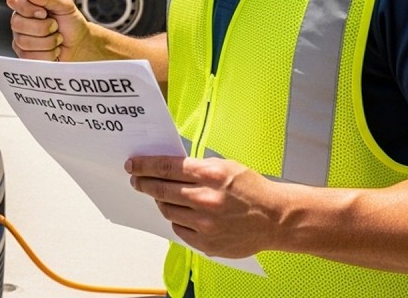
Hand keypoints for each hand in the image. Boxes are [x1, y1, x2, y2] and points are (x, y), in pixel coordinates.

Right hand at [7, 0, 90, 61]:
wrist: (79, 43)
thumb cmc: (71, 23)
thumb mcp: (65, 4)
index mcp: (27, 5)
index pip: (14, 1)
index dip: (27, 7)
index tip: (43, 12)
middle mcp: (20, 21)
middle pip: (17, 24)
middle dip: (43, 27)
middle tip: (54, 25)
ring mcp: (20, 39)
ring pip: (25, 42)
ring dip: (48, 41)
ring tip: (56, 38)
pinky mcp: (24, 55)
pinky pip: (30, 56)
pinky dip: (48, 54)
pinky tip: (52, 49)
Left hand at [126, 155, 282, 258]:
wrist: (275, 218)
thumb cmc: (252, 190)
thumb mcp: (225, 166)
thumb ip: (197, 167)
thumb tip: (169, 168)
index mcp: (210, 175)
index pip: (165, 167)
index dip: (144, 165)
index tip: (133, 165)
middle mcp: (205, 199)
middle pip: (161, 189)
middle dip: (144, 183)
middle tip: (137, 180)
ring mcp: (205, 223)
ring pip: (167, 210)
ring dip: (160, 202)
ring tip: (162, 196)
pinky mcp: (206, 242)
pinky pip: (178, 228)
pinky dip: (177, 219)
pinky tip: (182, 213)